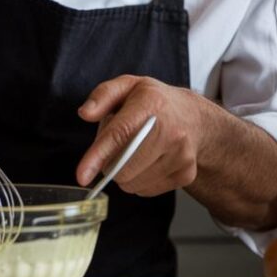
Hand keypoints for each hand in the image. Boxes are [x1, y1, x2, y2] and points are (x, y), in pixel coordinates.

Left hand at [75, 75, 212, 196]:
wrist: (194, 117)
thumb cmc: (155, 102)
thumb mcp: (128, 86)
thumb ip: (103, 95)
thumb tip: (85, 113)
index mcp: (153, 104)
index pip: (121, 133)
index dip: (98, 156)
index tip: (82, 175)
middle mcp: (172, 130)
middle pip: (126, 167)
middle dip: (110, 165)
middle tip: (117, 149)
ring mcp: (182, 155)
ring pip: (134, 183)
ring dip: (125, 174)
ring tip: (135, 153)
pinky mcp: (186, 174)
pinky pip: (147, 190)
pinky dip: (140, 181)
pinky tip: (148, 163)